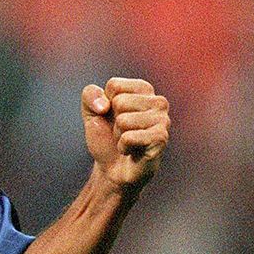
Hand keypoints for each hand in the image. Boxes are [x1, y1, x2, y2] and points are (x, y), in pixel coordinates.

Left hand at [81, 77, 169, 194]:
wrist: (111, 167)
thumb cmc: (105, 136)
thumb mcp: (90, 111)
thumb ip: (90, 95)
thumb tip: (104, 106)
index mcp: (143, 89)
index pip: (114, 85)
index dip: (104, 103)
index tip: (111, 115)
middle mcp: (158, 101)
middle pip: (119, 102)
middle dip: (113, 120)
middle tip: (120, 131)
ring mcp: (163, 120)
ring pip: (123, 120)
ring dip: (118, 135)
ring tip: (127, 140)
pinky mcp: (161, 139)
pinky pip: (129, 137)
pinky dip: (123, 146)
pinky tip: (132, 150)